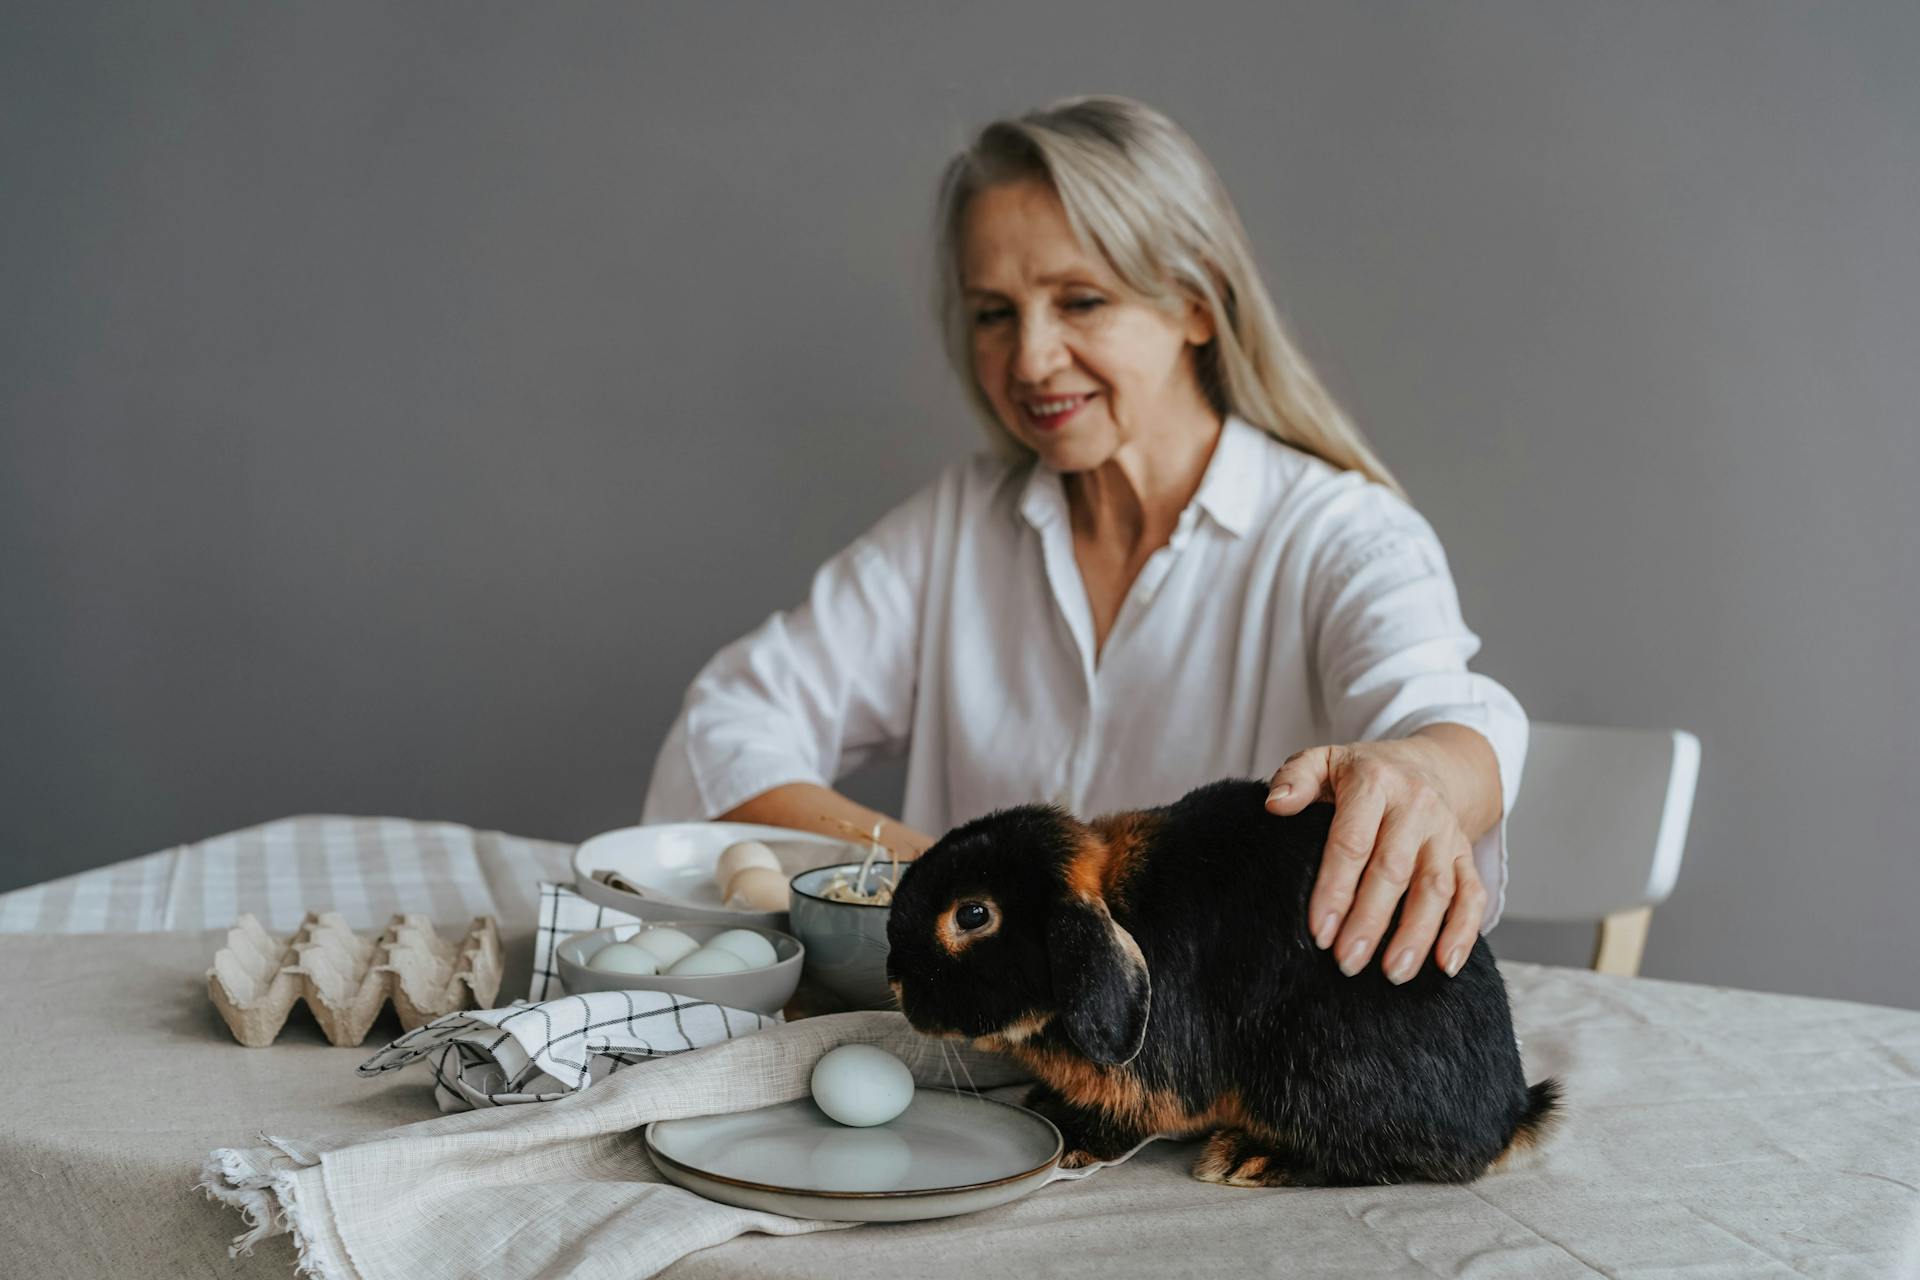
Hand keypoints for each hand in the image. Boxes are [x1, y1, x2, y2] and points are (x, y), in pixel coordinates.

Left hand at [1263, 739, 1485, 982]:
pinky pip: (1472, 894)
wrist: (1424, 765)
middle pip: (1393, 870)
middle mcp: (1415, 806)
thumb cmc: (1360, 774)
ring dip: (1416, 934)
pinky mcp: (1466, 854)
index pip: (1352, 841)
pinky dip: (1464, 931)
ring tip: (1393, 973)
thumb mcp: (1323, 761)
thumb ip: (1295, 777)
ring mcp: (1445, 832)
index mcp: (1374, 782)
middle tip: (1347, 962)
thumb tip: (1275, 804)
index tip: (1319, 930)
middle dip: (1370, 920)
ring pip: (1436, 888)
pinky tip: (1447, 965)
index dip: (1335, 888)